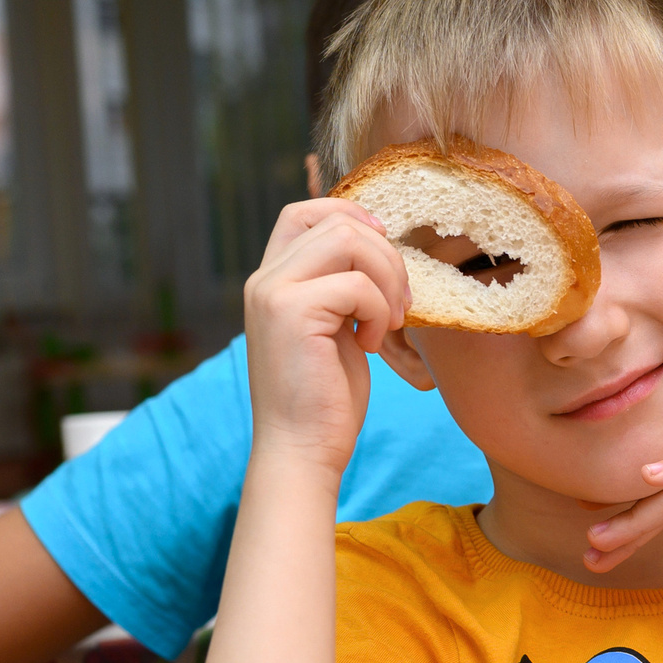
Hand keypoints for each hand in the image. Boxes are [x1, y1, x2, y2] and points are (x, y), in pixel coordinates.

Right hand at [240, 198, 410, 475]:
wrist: (302, 449)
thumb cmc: (325, 397)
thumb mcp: (333, 328)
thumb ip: (340, 286)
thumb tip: (379, 245)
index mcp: (272, 280)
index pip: (304, 213)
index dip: (351, 216)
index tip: (384, 250)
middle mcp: (264, 279)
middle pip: (336, 222)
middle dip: (386, 256)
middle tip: (398, 305)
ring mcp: (273, 292)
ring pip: (348, 240)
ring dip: (387, 278)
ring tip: (388, 322)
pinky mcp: (291, 312)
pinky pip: (356, 284)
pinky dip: (377, 310)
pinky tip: (370, 344)